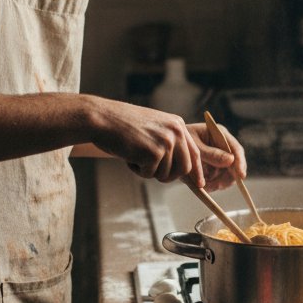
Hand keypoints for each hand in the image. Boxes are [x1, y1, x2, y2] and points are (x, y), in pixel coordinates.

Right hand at [89, 100, 207, 184]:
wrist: (103, 118)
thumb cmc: (123, 125)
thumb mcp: (154, 127)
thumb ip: (169, 142)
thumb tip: (183, 167)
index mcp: (177, 125)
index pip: (194, 153)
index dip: (197, 171)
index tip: (200, 184)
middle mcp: (176, 132)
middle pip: (184, 169)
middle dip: (168, 175)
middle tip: (149, 168)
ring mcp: (166, 142)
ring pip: (165, 174)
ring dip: (148, 170)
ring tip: (134, 153)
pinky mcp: (154, 153)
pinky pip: (149, 174)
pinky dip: (137, 170)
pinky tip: (128, 154)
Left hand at [187, 122, 246, 191]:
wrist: (170, 147)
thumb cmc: (181, 141)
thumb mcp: (194, 147)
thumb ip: (211, 154)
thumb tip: (231, 160)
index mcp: (220, 135)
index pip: (236, 149)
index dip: (240, 163)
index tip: (241, 176)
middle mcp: (223, 146)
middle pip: (235, 165)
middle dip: (228, 177)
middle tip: (216, 186)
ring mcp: (220, 158)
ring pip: (228, 175)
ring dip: (219, 183)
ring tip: (205, 185)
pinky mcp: (215, 168)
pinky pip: (219, 180)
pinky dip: (213, 185)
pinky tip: (203, 186)